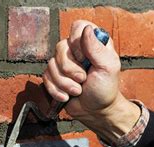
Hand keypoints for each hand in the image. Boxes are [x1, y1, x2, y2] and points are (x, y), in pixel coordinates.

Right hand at [44, 20, 140, 143]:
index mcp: (92, 42)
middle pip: (60, 47)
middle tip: (83, 80)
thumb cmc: (105, 89)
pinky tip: (67, 96)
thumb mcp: (108, 67)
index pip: (77, 27)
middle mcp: (76, 50)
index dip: (77, 43)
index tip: (85, 58)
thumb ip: (97, 48)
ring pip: (51, 65)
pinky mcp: (54, 76)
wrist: (95, 111)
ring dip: (64, 83)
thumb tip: (86, 29)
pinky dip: (56, 90)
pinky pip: (46, 78)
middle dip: (70, 69)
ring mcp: (63, 63)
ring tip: (77, 91)